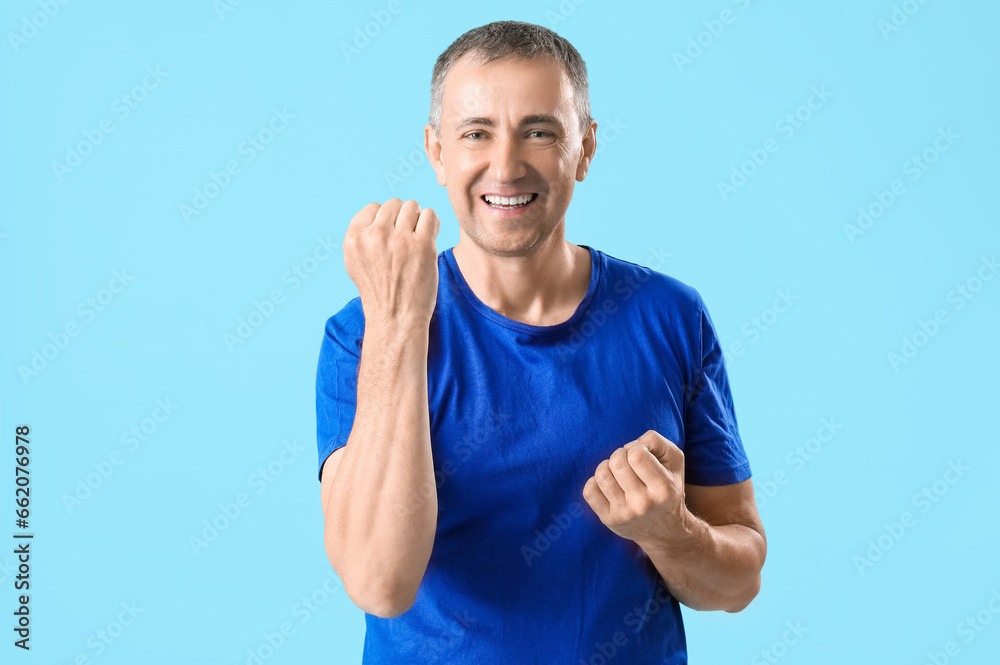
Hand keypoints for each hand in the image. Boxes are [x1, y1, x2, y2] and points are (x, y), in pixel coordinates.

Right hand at [343, 199, 440, 326]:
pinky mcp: (422, 245)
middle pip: (393, 204)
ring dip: (418, 220)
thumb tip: (378, 210)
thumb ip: (362, 236)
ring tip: (418, 240)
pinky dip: (432, 223)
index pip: (373, 208)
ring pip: (412, 207)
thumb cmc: (379, 292)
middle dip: (402, 218)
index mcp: (354, 238)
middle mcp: (374, 235)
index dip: (385, 220)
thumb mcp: (356, 262)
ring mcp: (399, 239)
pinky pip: (430, 215)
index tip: (391, 237)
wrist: (396, 319)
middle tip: (407, 239)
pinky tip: (430, 238)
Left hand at [582, 430, 689, 545]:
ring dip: (607, 466)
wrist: (665, 530)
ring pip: (601, 474)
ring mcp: (625, 513)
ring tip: (618, 473)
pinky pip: (589, 490)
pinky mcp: (609, 520)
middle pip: (617, 462)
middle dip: (620, 455)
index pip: (636, 455)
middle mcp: (644, 503)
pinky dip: (595, 482)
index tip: (641, 455)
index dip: (635, 448)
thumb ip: (656, 442)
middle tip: (629, 463)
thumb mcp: (675, 460)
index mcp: (664, 488)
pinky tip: (609, 485)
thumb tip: (630, 444)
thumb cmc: (668, 486)